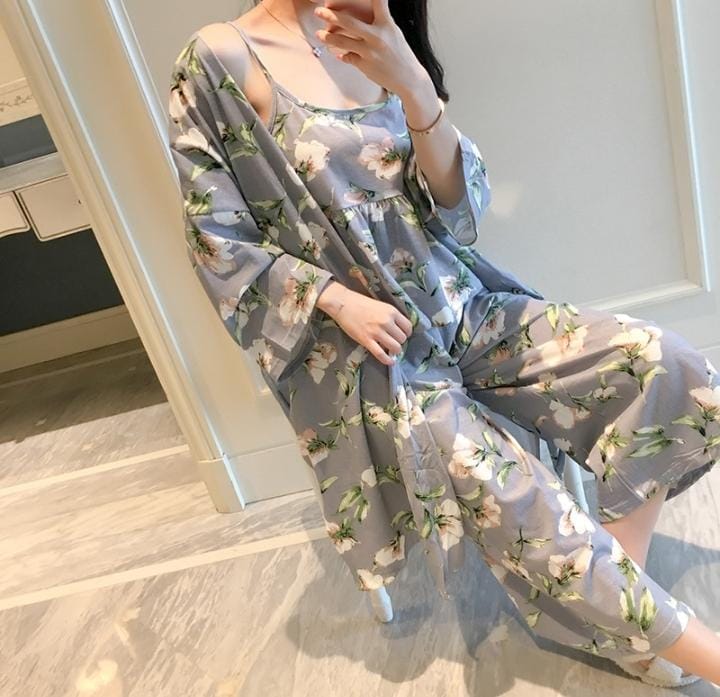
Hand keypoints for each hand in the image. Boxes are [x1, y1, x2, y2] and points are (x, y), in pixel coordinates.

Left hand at [310, 0, 428, 97]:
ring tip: (318, 34)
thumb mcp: (394, 32)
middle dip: (331, 16)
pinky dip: (341, 55)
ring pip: (343, 42)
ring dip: (328, 38)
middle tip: (319, 11)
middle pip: (349, 22)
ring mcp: (370, 52)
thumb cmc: (400, 53)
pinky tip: (336, 54)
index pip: (378, 2)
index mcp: (387, 24)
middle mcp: (377, 37)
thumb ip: (380, 21)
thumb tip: (362, 12)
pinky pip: (348, 58)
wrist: (409, 78)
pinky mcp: (365, 66)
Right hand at [317, 281, 412, 365]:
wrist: (343, 304)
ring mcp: (377, 332)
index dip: (406, 333)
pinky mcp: (366, 340)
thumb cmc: (361, 303)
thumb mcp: (381, 306)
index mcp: (392, 311)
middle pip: (402, 338)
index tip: (402, 334)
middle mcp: (387, 322)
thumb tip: (398, 329)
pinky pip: (381, 354)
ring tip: (391, 350)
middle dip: (399, 341)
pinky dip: (387, 360)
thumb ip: (391, 316)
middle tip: (393, 341)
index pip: (408, 326)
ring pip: (395, 347)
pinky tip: (390, 362)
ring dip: (395, 351)